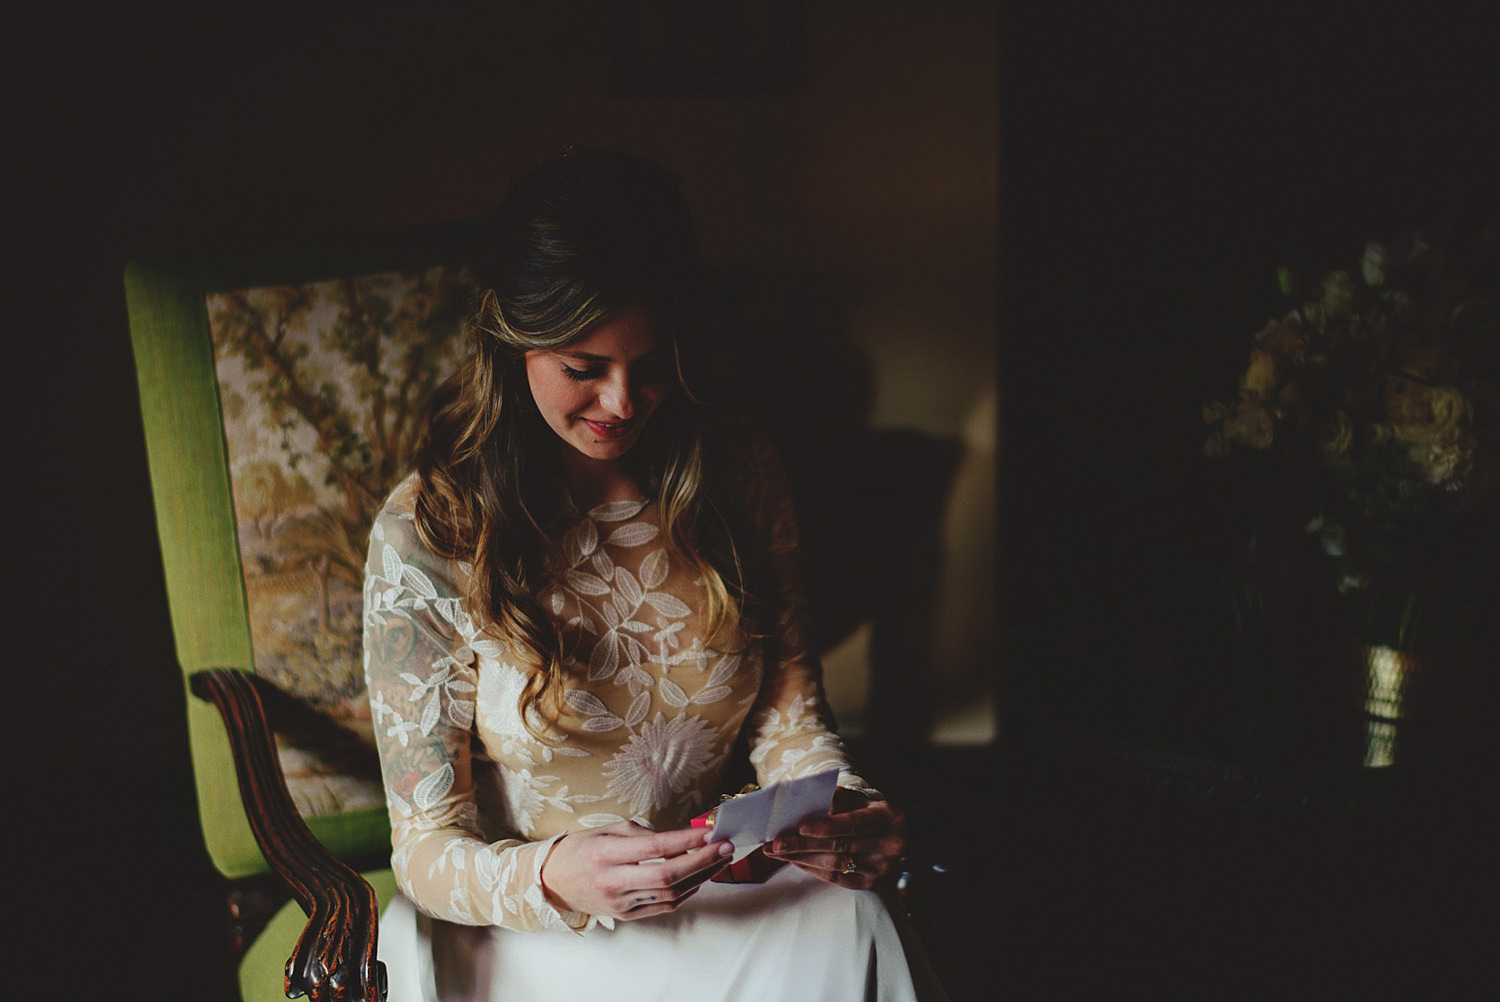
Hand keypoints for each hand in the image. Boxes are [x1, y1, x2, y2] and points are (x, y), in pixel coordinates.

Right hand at [540, 821, 734, 920]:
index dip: (686, 840)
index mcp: (605, 853)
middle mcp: (613, 881)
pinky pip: (664, 906)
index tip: (709, 832)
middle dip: (703, 861)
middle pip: (668, 875)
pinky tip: (698, 878)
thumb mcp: (605, 829)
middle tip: (725, 847)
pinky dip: (686, 892)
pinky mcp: (625, 915)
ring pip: (671, 894)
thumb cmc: (579, 850)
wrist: (551, 882)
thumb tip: (678, 838)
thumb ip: (641, 833)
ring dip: (700, 877)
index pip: (655, 848)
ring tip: (719, 860)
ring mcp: (620, 902)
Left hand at [763, 787, 906, 889]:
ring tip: (776, 851)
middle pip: (839, 847)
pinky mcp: (871, 885)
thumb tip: (805, 803)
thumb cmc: (870, 813)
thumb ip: (837, 800)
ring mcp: (881, 869)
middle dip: (803, 845)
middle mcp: (889, 846)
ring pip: (835, 865)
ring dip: (801, 858)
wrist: (896, 837)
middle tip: (775, 843)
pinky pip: (836, 879)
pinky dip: (812, 869)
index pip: (853, 824)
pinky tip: (794, 861)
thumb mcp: (860, 800)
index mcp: (888, 818)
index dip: (826, 826)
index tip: (800, 827)